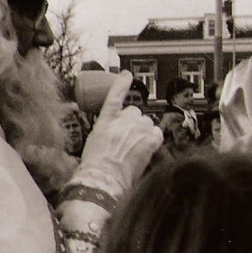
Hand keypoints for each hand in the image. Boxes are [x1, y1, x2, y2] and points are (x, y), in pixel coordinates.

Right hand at [74, 71, 162, 194]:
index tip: (127, 75)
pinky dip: (153, 139)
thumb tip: (115, 127)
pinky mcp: (150, 139)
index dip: (122, 84)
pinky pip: (156, 133)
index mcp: (106, 118)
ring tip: (133, 148)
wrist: (104, 177)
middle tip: (125, 140)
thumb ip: (107, 126)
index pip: (115, 95)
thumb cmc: (95, 163)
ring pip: (146, 123)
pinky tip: (146, 149)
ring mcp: (138, 128)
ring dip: (142, 132)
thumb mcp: (95, 138)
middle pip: (134, 113)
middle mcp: (124, 119)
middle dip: (132, 123)